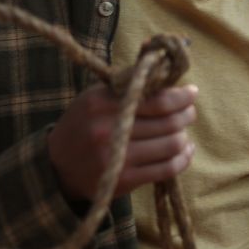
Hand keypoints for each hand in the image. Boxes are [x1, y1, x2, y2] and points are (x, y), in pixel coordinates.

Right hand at [47, 83, 196, 201]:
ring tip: (182, 132)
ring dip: (184, 137)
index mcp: (102, 103)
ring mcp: (117, 157)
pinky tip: (185, 151)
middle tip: (189, 112)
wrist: (58, 165)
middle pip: (168, 122)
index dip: (181, 96)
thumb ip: (128, 82)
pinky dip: (183, 159)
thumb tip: (163, 68)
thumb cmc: (84, 124)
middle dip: (186, 115)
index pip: (155, 98)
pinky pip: (166, 169)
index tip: (191, 93)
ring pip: (171, 145)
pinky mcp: (124, 180)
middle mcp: (108, 129)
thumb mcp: (96, 96)